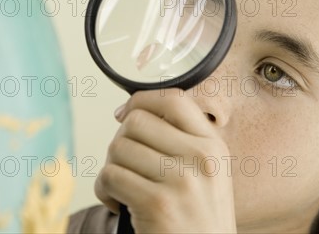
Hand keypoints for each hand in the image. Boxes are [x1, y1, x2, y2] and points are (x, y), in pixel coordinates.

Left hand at [94, 89, 236, 232]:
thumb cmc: (196, 220)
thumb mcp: (205, 174)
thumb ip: (180, 141)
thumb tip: (130, 112)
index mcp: (213, 146)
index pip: (174, 99)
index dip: (141, 100)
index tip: (125, 115)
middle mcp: (201, 158)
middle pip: (136, 122)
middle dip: (120, 142)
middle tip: (126, 165)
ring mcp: (181, 181)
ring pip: (118, 148)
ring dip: (111, 169)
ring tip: (124, 189)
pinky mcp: (157, 204)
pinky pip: (110, 176)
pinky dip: (105, 191)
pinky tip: (118, 204)